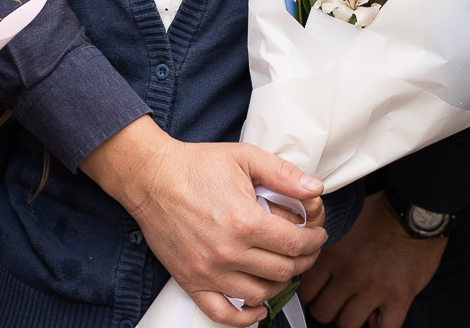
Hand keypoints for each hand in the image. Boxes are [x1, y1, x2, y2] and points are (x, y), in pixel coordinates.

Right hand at [83, 117, 326, 325]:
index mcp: (245, 222)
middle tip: (306, 250)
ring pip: (260, 294)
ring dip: (280, 284)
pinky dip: (244, 317)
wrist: (151, 178)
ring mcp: (209, 271)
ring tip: (284, 268)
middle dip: (304, 261)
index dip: (314, 241)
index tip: (317, 235)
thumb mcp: (244, 157)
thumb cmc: (196, 166)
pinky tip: (257, 307)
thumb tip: (315, 189)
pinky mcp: (191, 281)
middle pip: (283, 271)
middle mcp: (229, 252)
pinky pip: (222, 313)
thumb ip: (282, 173)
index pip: (295, 244)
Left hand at [300, 192, 445, 327]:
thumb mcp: (343, 222)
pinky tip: (380, 312)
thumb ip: (326, 244)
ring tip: (360, 305)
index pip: (306, 291)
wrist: (416, 210)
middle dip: (329, 309)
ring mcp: (374, 288)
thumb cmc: (380, 213)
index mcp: (332, 254)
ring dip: (352, 317)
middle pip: (323, 312)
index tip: (321, 292)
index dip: (312, 294)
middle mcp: (349, 274)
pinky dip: (379, 324)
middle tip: (339, 301)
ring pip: (347, 324)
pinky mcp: (399, 298)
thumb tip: (310, 257)